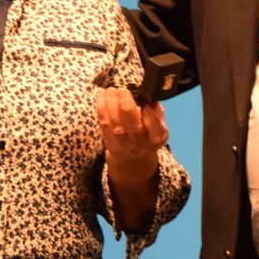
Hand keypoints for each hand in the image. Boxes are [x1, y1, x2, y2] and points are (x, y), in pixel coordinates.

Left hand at [94, 86, 165, 234]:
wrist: (134, 169)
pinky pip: (104, 128)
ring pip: (116, 124)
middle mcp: (141, 146)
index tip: (145, 102)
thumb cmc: (147, 143)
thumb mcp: (158, 132)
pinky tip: (100, 98)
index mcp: (157, 141)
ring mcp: (124, 148)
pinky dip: (100, 112)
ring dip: (110, 104)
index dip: (150, 115)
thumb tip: (151, 98)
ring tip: (109, 90)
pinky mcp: (109, 147)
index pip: (155, 129)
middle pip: (132, 124)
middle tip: (121, 89)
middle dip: (125, 104)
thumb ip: (156, 116)